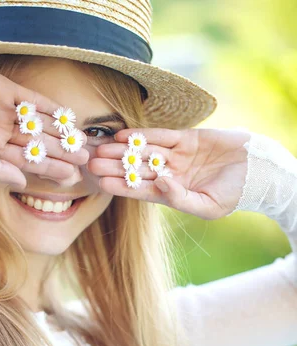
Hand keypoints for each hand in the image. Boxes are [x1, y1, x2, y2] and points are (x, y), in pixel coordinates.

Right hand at [0, 56, 88, 188]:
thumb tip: (23, 182)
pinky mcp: (5, 88)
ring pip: (38, 124)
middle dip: (61, 152)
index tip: (71, 176)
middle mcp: (0, 132)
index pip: (27, 163)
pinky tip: (67, 115)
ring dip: (60, 132)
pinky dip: (49, 106)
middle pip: (37, 144)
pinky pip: (32, 99)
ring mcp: (4, 110)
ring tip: (82, 139)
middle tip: (85, 159)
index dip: (50, 169)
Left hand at [88, 128, 251, 218]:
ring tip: (101, 146)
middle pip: (136, 170)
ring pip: (144, 152)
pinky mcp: (187, 139)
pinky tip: (124, 134)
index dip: (120, 186)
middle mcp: (170, 174)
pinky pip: (161, 136)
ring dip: (123, 150)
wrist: (258, 172)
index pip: (140, 190)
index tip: (100, 182)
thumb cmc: (234, 195)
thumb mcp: (207, 206)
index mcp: (172, 194)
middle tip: (91, 161)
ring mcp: (177, 156)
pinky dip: (144, 135)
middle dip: (114, 166)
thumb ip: (181, 199)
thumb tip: (160, 185)